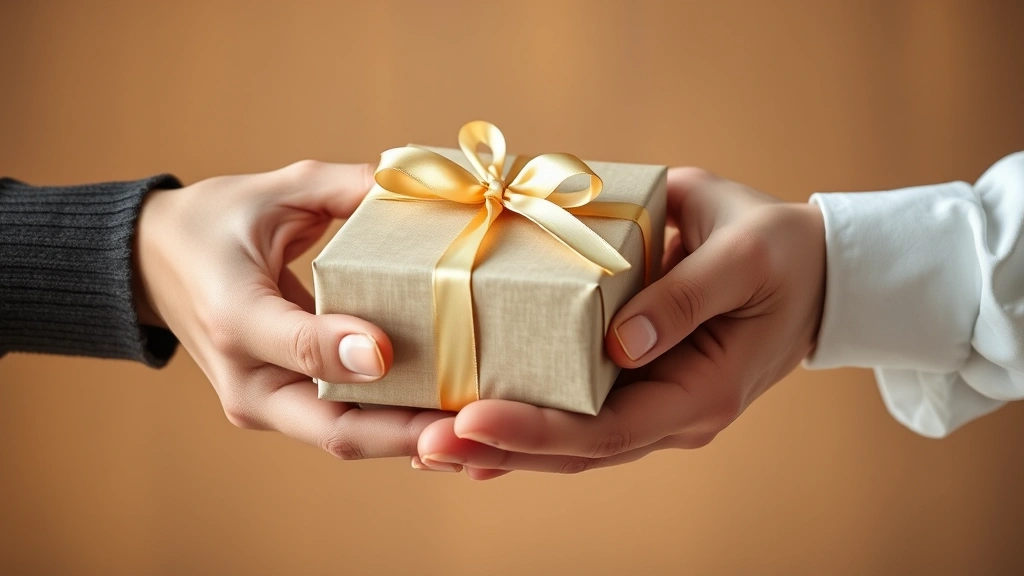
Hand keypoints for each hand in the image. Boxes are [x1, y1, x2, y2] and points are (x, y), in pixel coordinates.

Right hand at [135, 160, 446, 459]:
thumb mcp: (273, 192)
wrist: (152, 265)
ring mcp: (261, 403)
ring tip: (476, 426)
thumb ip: (342, 188)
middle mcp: (244, 376)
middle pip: (334, 427)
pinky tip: (445, 418)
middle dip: (407, 431)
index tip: (397, 348)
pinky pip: (342, 425)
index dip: (349, 350)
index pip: (297, 344)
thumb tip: (420, 186)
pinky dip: (392, 427)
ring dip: (410, 436)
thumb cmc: (216, 221)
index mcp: (232, 312)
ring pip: (344, 438)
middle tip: (474, 421)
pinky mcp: (279, 408)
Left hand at [413, 167, 825, 476]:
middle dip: (497, 448)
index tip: (469, 417)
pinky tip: (469, 433)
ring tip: (425, 444)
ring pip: (568, 441)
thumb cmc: (780, 253)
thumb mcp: (745, 257)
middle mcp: (670, 415)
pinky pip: (574, 412)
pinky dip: (521, 423)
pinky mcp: (633, 383)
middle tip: (422, 444)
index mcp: (701, 392)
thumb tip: (620, 342)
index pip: (608, 430)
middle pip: (576, 450)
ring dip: (498, 444)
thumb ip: (687, 295)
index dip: (538, 431)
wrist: (809, 270)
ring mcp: (651, 403)